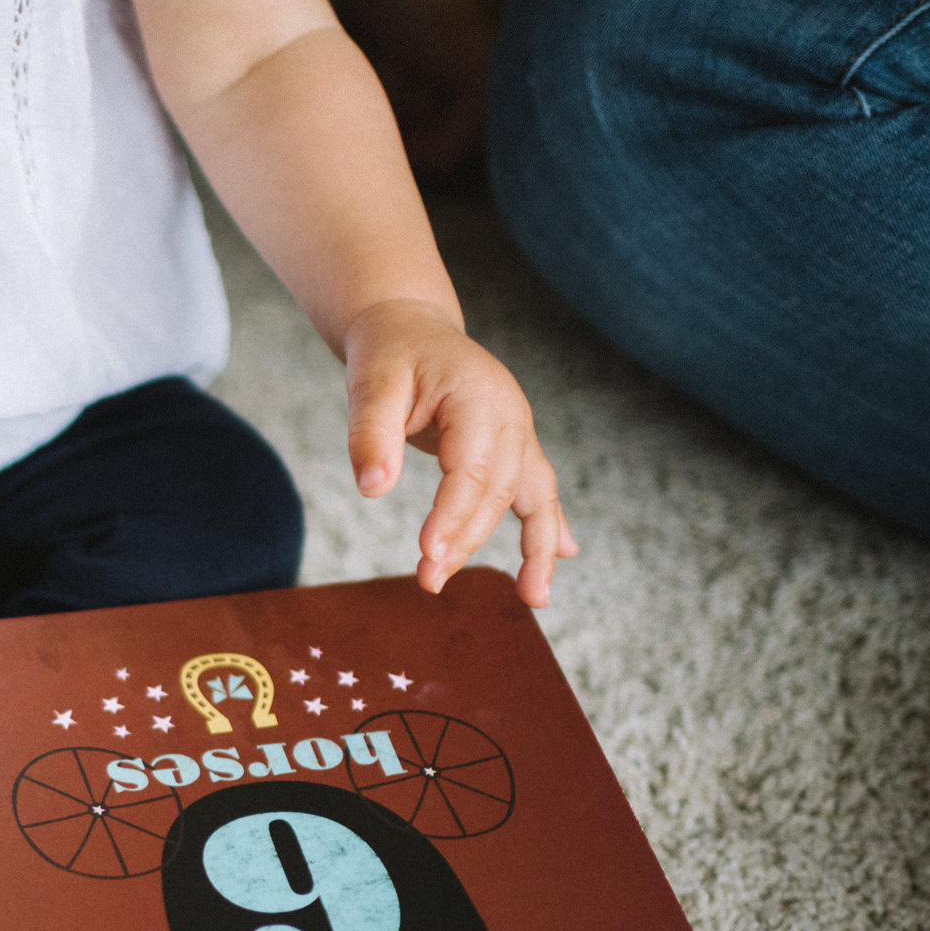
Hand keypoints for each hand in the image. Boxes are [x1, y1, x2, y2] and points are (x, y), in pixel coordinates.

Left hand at [344, 298, 577, 606]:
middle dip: (468, 540)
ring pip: (530, 497)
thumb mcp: (370, 383)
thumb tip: (372, 490)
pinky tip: (559, 561)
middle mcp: (511, 416)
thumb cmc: (390, 356)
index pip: (471, 468)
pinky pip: (539, 493)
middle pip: (497, 490)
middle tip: (429, 581)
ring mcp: (519, 433)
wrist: (413, 332)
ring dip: (533, 549)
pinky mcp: (515, 449)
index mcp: (478, 397)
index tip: (428, 554)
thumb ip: (370, 433)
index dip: (452, 514)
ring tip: (532, 598)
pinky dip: (549, 529)